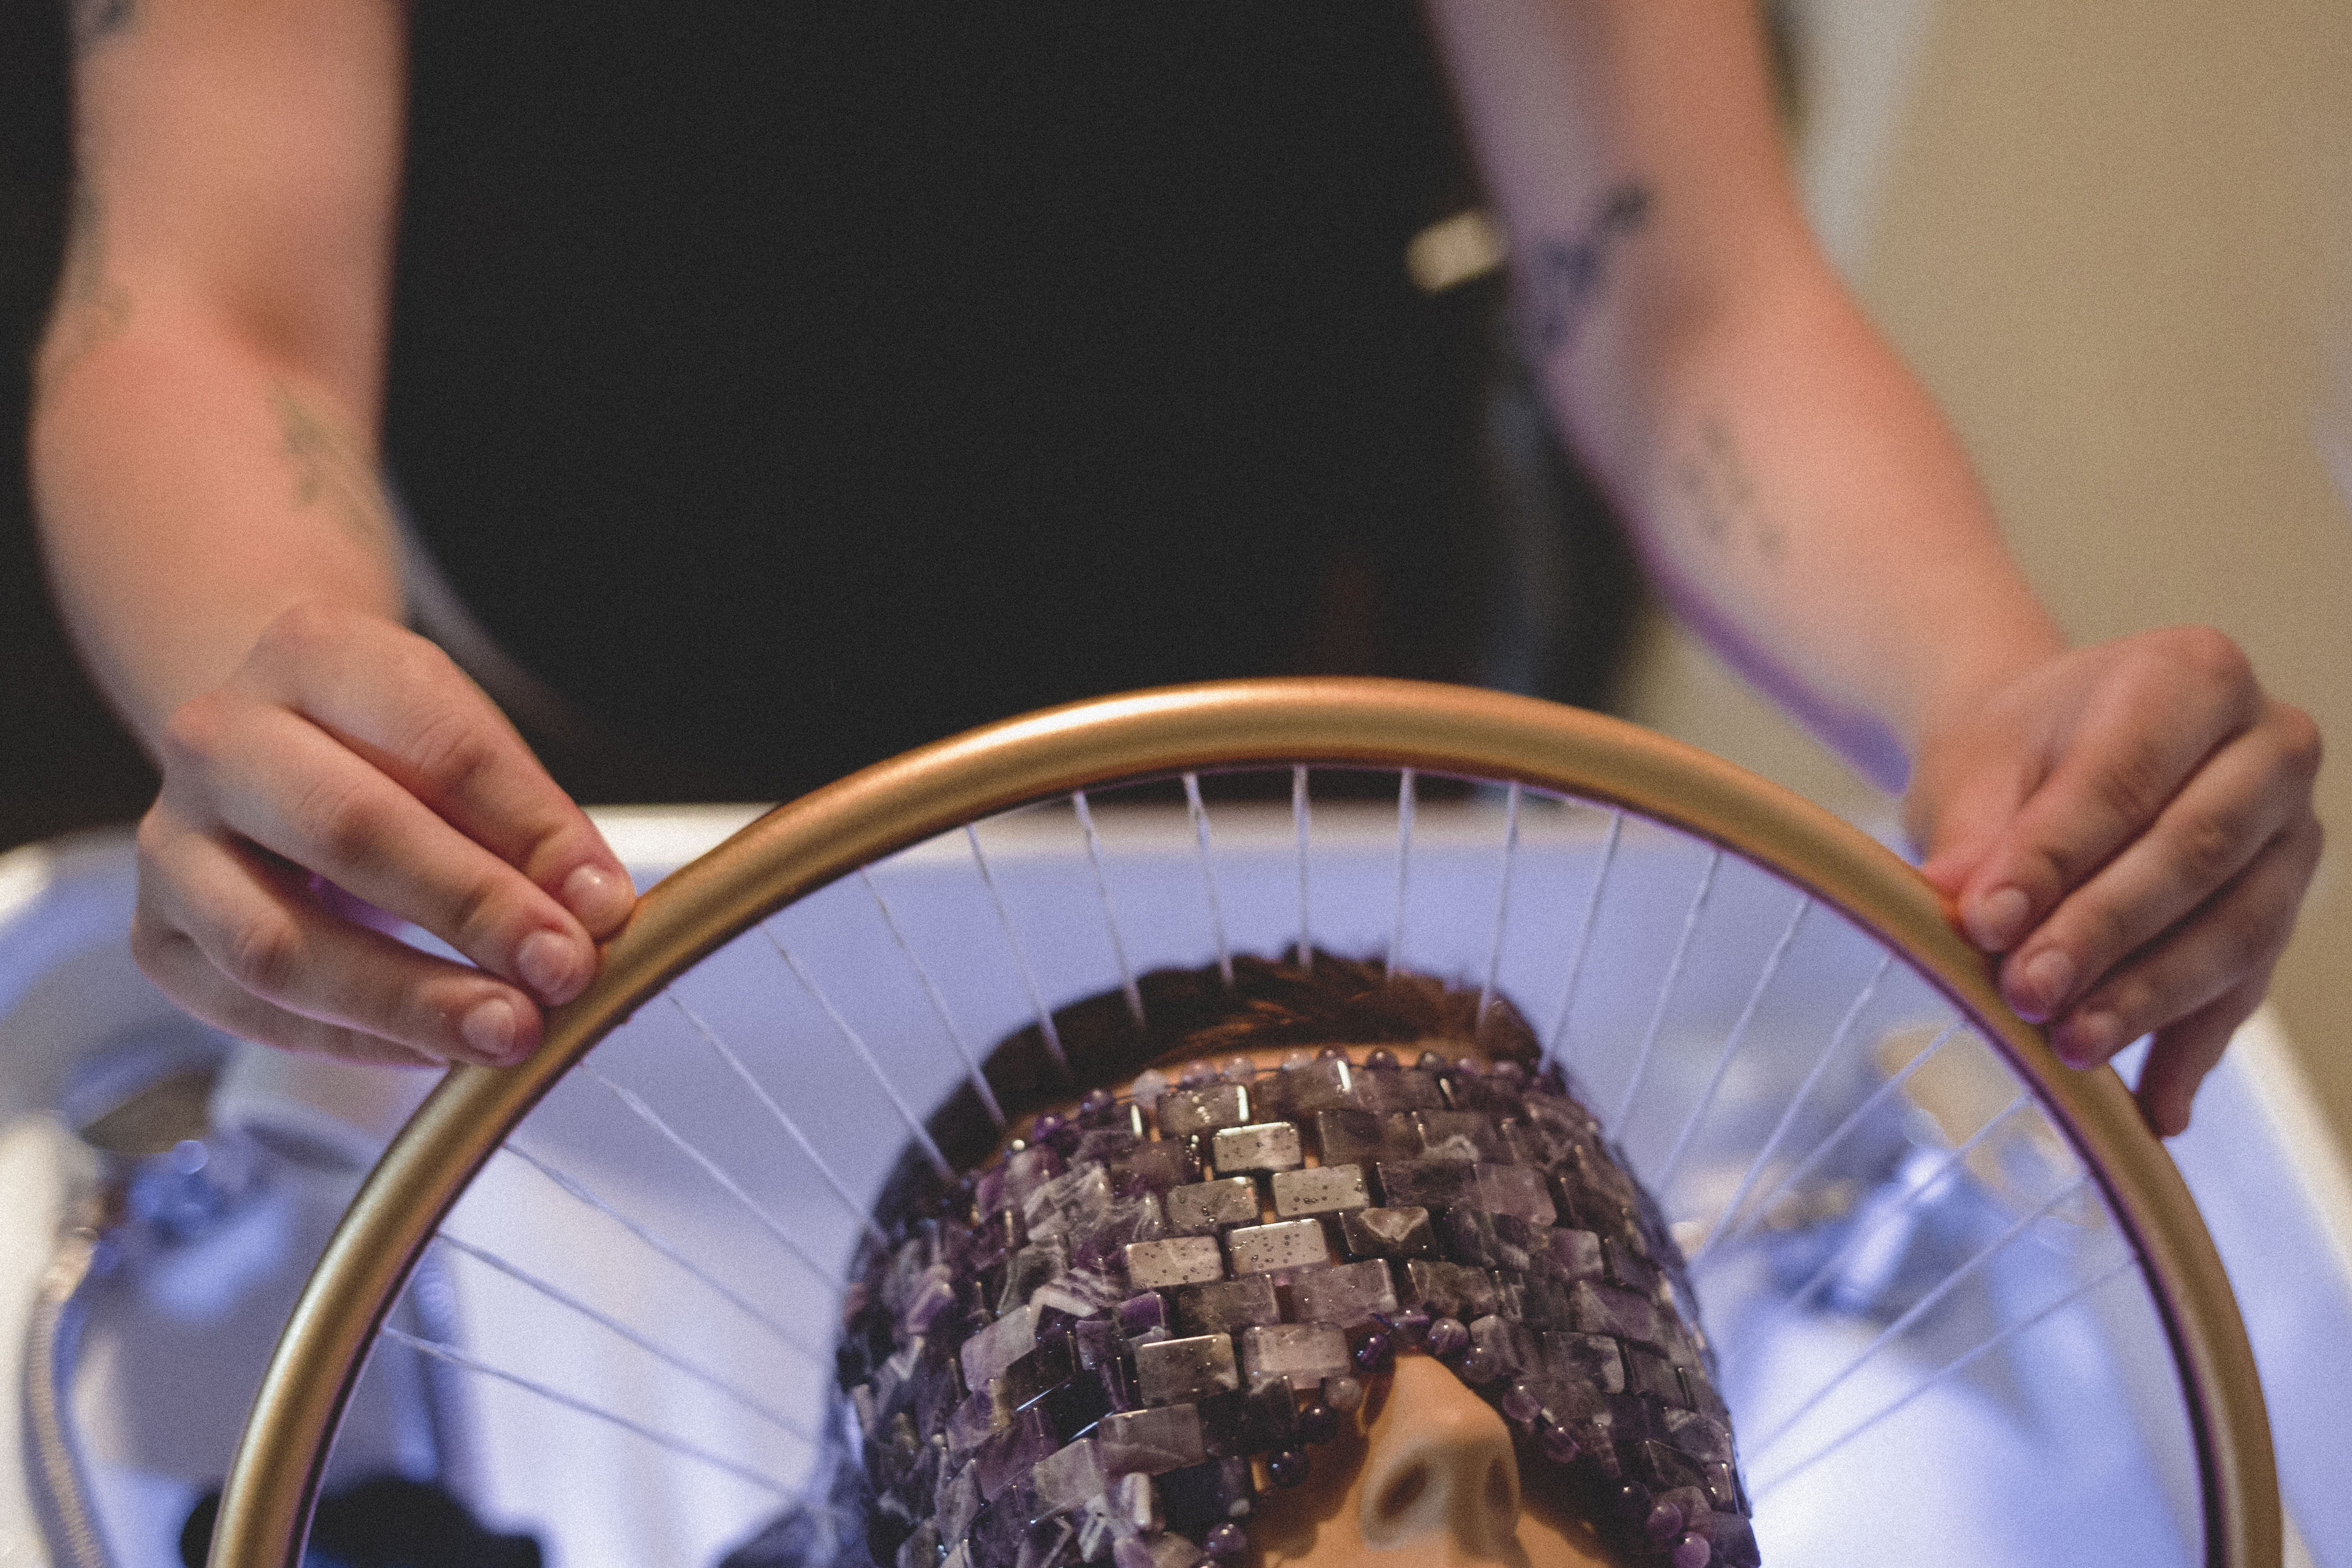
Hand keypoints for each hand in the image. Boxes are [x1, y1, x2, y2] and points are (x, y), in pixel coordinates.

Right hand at [130, 602, 636, 1066]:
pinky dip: (355, 1039)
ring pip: (281, 943)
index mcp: (314, 655)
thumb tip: (595, 911)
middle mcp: (220, 738)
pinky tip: (437, 1050)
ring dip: (410, 999)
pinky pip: (252, 1008)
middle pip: (351, 830)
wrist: (274, 743)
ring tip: (510, 1032)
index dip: (532, 831)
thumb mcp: (467, 743)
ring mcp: (173, 841)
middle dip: (472, 911)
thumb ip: (530, 822)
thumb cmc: (389, 747)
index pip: (440, 745)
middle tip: (565, 972)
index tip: (605, 904)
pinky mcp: (159, 935)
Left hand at [1907, 627, 2321, 1135]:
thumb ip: (1980, 831)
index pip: (2125, 778)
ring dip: (2150, 999)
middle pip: (2195, 854)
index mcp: (2196, 677)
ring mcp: (2292, 837)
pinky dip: (2189, 1051)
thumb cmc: (2018, 750)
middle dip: (2105, 935)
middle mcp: (2270, 749)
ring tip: (2070, 1048)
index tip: (1983, 922)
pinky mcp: (2280, 913)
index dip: (2054, 858)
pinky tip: (2150, 1110)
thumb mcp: (1980, 766)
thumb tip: (1964, 902)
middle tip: (2027, 993)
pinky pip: (2242, 991)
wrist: (2051, 750)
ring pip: (2236, 930)